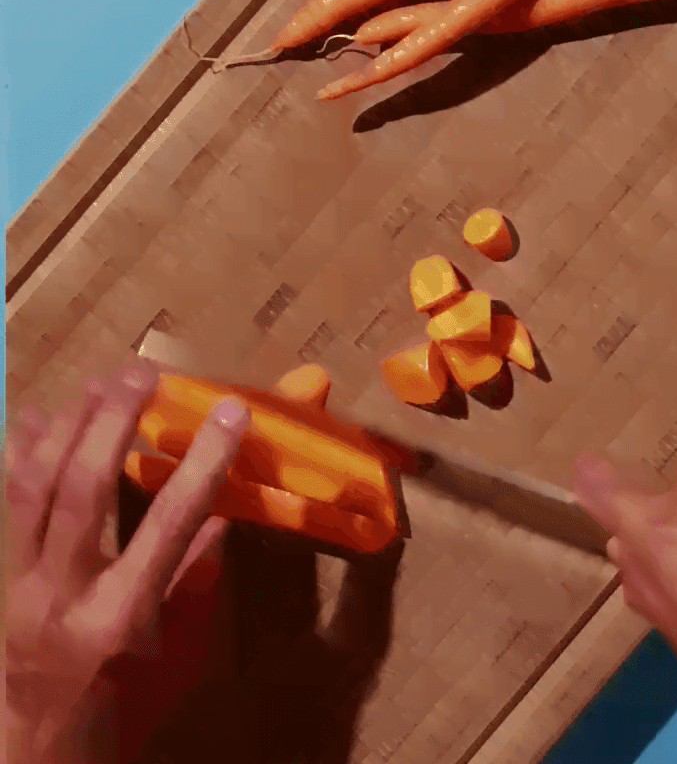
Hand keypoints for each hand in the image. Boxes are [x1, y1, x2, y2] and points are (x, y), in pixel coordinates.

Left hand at [5, 356, 250, 763]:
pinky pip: (3, 502)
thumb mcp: (172, 655)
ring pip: (32, 486)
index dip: (203, 461)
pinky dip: (18, 452)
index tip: (232, 412)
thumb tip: (221, 515)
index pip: (169, 523)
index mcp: (119, 615)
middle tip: (144, 373)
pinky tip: (34, 415)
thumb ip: (193, 581)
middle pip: (84, 489)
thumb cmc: (117, 707)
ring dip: (68, 425)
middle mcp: (62, 592)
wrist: (30, 750)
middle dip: (114, 422)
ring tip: (100, 381)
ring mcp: (17, 582)